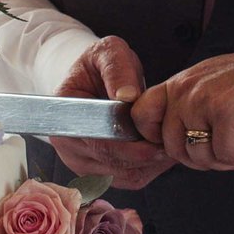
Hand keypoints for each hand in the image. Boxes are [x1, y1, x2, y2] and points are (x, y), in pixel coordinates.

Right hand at [45, 36, 173, 190]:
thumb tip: (127, 96)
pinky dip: (148, 169)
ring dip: (148, 165)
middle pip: (110, 163)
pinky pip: (127, 179)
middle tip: (170, 142)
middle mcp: (66, 144)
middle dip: (143, 155)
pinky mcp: (97, 171)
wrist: (93, 79)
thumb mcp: (108, 53)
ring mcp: (80, 161)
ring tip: (168, 145)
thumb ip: (117, 70)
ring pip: (121, 176)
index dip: (126, 145)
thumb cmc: (99, 66)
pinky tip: (161, 152)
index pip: (96, 142)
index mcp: (63, 114)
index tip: (153, 138)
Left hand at [132, 43, 233, 172]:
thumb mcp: (217, 90)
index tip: (187, 145)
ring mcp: (201, 100)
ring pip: (199, 159)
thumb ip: (192, 111)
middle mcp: (185, 89)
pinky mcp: (224, 112)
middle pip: (172, 149)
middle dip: (205, 159)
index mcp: (181, 83)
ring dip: (230, 159)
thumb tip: (174, 148)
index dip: (157, 139)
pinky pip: (227, 157)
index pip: (140, 116)